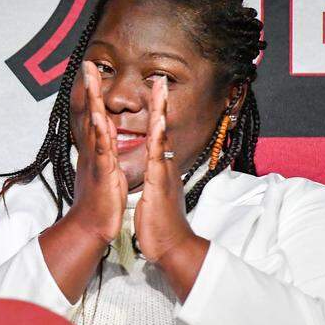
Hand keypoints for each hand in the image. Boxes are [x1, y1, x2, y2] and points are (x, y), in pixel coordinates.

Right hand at [68, 61, 126, 244]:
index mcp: (98, 151)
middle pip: (91, 112)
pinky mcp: (102, 171)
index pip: (96, 117)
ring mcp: (96, 158)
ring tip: (90, 77)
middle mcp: (94, 150)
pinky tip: (98, 115)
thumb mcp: (105, 173)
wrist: (90, 227)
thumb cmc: (99, 204)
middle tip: (88, 64)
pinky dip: (100, 129)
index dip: (96, 95)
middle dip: (90, 88)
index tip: (94, 74)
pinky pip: (102, 147)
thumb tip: (106, 136)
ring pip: (94, 123)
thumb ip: (104, 152)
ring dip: (92, 99)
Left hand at [134, 76, 208, 298]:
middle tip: (159, 78)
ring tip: (159, 87)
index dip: (155, 113)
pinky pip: (158, 156)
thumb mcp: (154, 195)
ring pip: (162, 135)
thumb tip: (154, 172)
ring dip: (161, 110)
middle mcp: (165, 165)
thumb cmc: (159, 223)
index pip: (158, 135)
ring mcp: (164, 171)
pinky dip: (159, 137)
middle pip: (163, 127)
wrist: (171, 246)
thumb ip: (155, 181)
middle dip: (161, 102)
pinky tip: (159, 121)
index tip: (153, 93)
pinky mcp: (160, 182)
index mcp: (160, 167)